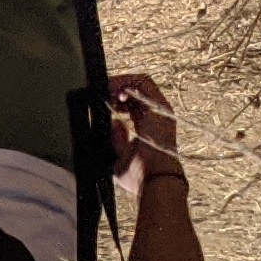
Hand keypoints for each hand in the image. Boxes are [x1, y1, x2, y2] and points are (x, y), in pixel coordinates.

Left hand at [110, 71, 185, 212]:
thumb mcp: (117, 155)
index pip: (131, 106)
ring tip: (105, 92)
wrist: (153, 179)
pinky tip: (112, 90)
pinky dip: (126, 81)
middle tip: (100, 96)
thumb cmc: (138, 175)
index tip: (101, 104)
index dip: (115, 101)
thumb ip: (115, 138)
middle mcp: (155, 116)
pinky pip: (143, 82)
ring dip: (118, 84)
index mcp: (147, 128)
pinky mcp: (160, 105)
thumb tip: (113, 122)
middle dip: (114, 91)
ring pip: (138, 84)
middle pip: (134, 93)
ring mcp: (158, 110)